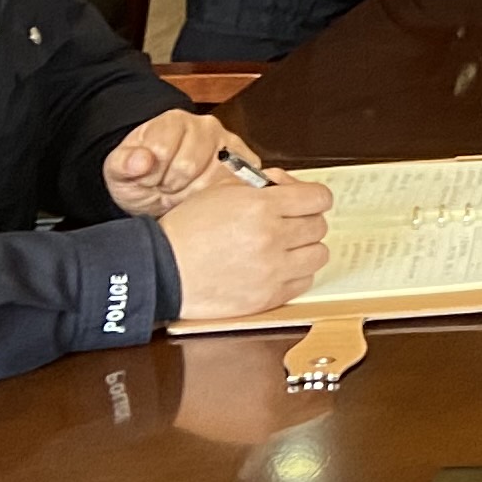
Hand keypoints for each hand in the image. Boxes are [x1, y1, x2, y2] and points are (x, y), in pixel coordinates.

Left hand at [100, 107, 245, 214]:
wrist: (164, 189)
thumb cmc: (143, 177)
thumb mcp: (118, 172)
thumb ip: (123, 163)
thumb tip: (140, 161)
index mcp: (173, 121)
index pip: (161, 151)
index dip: (150, 174)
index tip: (147, 179)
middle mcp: (206, 126)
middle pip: (187, 167)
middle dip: (172, 186)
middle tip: (166, 188)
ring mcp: (229, 144)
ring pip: (211, 180)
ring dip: (193, 195)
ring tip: (183, 192)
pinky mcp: (246, 165)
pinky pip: (235, 187)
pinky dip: (216, 199)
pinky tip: (203, 197)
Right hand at [157, 163, 333, 320]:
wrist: (162, 270)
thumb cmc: (186, 231)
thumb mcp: (220, 192)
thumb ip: (259, 185)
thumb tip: (286, 186)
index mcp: (261, 206)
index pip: (319, 197)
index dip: (313, 197)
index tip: (306, 201)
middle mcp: (272, 237)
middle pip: (319, 225)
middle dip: (305, 221)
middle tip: (287, 223)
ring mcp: (273, 270)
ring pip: (318, 255)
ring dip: (305, 249)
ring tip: (284, 248)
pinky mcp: (269, 296)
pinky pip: (304, 282)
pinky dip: (295, 274)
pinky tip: (276, 268)